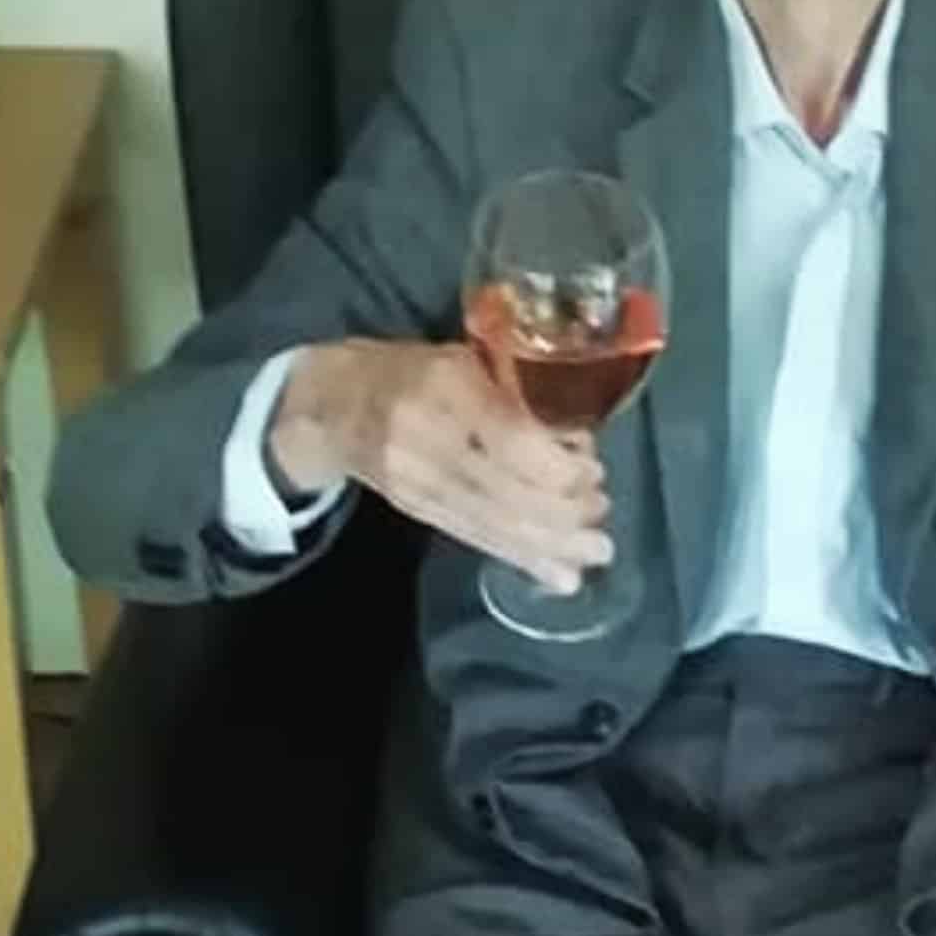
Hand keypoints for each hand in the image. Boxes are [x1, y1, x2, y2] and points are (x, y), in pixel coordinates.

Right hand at [271, 337, 610, 592]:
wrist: (333, 405)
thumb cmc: (415, 371)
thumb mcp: (466, 359)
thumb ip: (518, 391)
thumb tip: (578, 436)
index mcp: (449, 389)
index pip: (513, 441)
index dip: (561, 466)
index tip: (592, 470)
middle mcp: (431, 440)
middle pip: (510, 492)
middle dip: (567, 511)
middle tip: (602, 510)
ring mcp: (421, 482)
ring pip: (498, 524)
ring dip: (554, 544)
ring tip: (596, 551)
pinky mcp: (420, 512)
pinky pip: (479, 539)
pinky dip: (525, 560)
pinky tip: (562, 577)